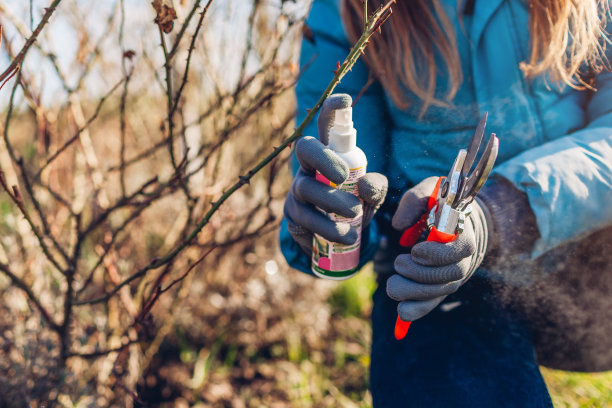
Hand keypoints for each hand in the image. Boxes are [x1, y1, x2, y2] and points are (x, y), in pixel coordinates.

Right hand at [283, 94, 387, 255]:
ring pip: (305, 188)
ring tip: (355, 215)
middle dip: (323, 158)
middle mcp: (308, 166)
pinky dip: (328, 228)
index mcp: (329, 153)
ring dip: (331, 202)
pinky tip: (347, 235)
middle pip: (305, 148)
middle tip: (344, 177)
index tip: (346, 100)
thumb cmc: (354, 204)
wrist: (335, 237)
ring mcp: (298, 190)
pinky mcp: (293, 215)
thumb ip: (376, 187)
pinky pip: (306, 219)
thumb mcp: (371, 196)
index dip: (332, 110)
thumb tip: (365, 185)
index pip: (326, 125)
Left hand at [387, 177, 488, 320]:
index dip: (438, 255)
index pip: (461, 250)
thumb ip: (414, 202)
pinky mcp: (441, 287)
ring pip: (441, 292)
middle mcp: (464, 259)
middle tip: (398, 263)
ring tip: (392, 284)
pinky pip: (433, 303)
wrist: (456, 220)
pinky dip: (417, 310)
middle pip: (450, 276)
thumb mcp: (428, 192)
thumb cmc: (438, 204)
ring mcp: (454, 276)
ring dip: (414, 293)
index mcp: (464, 234)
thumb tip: (399, 226)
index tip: (415, 251)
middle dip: (420, 274)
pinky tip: (401, 313)